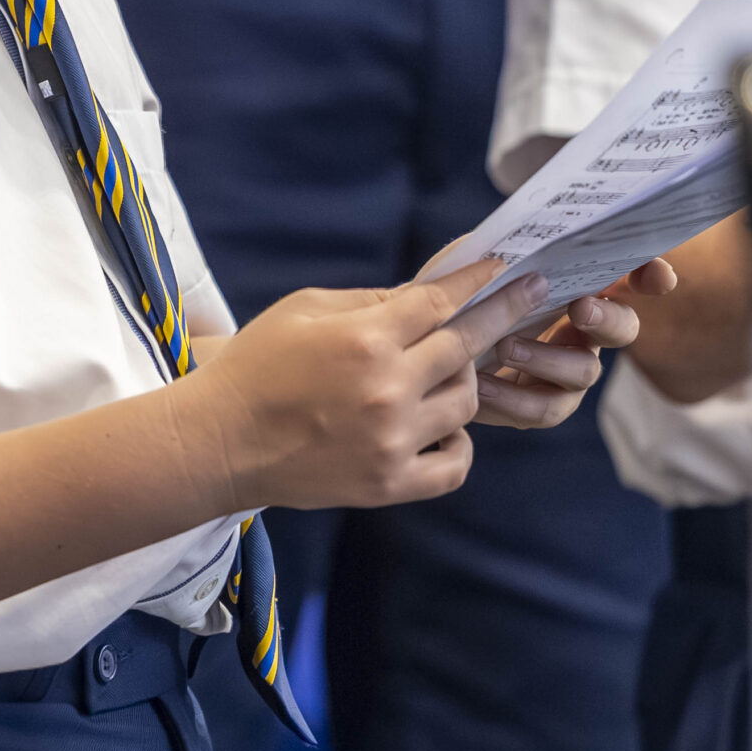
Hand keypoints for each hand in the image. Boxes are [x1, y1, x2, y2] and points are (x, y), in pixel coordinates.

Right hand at [178, 259, 557, 511]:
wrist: (219, 441)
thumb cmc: (256, 364)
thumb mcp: (305, 310)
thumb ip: (371, 302)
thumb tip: (428, 295)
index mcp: (365, 338)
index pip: (440, 301)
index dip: (479, 280)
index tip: (508, 266)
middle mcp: (387, 388)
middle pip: (468, 346)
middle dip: (504, 314)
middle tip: (532, 294)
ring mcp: (392, 441)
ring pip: (466, 402)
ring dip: (464, 382)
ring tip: (446, 374)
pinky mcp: (389, 484)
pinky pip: (455, 464)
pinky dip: (458, 444)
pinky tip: (444, 429)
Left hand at [475, 258, 677, 428]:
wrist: (428, 349)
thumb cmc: (458, 299)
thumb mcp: (472, 266)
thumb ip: (498, 250)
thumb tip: (522, 241)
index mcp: (578, 288)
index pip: (629, 278)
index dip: (651, 276)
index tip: (659, 278)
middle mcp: (584, 332)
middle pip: (622, 328)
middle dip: (607, 318)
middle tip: (579, 307)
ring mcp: (567, 374)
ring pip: (583, 373)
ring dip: (547, 359)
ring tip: (506, 345)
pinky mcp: (541, 407)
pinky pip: (541, 410)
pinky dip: (510, 397)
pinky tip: (479, 383)